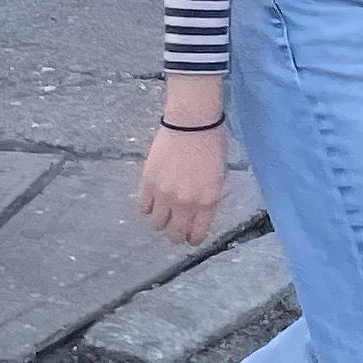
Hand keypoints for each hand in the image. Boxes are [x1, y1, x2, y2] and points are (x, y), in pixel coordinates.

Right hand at [137, 120, 227, 244]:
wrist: (192, 124)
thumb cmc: (212, 145)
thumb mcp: (219, 176)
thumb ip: (207, 198)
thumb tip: (198, 212)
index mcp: (207, 202)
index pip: (197, 233)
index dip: (193, 239)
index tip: (190, 238)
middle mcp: (185, 203)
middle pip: (175, 234)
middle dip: (176, 234)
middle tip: (176, 228)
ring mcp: (165, 195)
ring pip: (157, 224)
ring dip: (161, 221)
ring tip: (164, 212)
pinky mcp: (148, 183)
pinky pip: (144, 207)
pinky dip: (149, 207)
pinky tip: (153, 200)